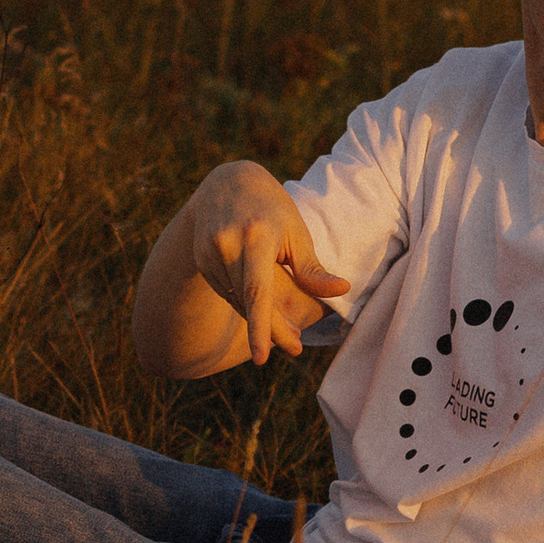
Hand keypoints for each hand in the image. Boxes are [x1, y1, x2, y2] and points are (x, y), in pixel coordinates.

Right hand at [189, 162, 349, 364]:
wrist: (227, 183)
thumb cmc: (271, 208)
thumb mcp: (296, 231)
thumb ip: (312, 267)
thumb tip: (342, 291)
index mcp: (256, 236)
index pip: (258, 290)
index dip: (261, 326)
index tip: (262, 358)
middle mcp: (227, 245)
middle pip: (248, 302)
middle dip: (269, 330)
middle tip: (295, 347)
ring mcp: (209, 253)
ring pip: (237, 300)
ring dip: (258, 315)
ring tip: (284, 316)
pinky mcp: (202, 260)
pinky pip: (226, 291)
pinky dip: (243, 300)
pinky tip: (257, 295)